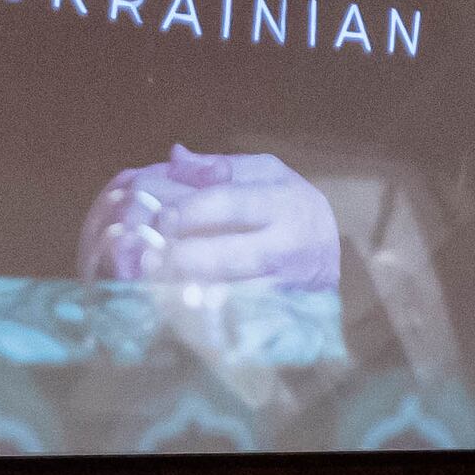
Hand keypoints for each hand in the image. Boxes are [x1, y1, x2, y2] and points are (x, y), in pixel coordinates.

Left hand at [85, 147, 341, 291]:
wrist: (328, 254)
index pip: (229, 204)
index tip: (160, 218)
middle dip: (182, 258)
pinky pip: (235, 317)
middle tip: (146, 257)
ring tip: (152, 283)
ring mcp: (282, 284)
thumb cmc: (287, 206)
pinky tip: (176, 308)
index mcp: (281, 202)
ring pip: (230, 293)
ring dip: (186, 291)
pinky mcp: (276, 311)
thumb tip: (175, 157)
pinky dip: (204, 315)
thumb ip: (219, 166)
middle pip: (228, 256)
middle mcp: (286, 245)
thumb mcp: (265, 174)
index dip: (189, 211)